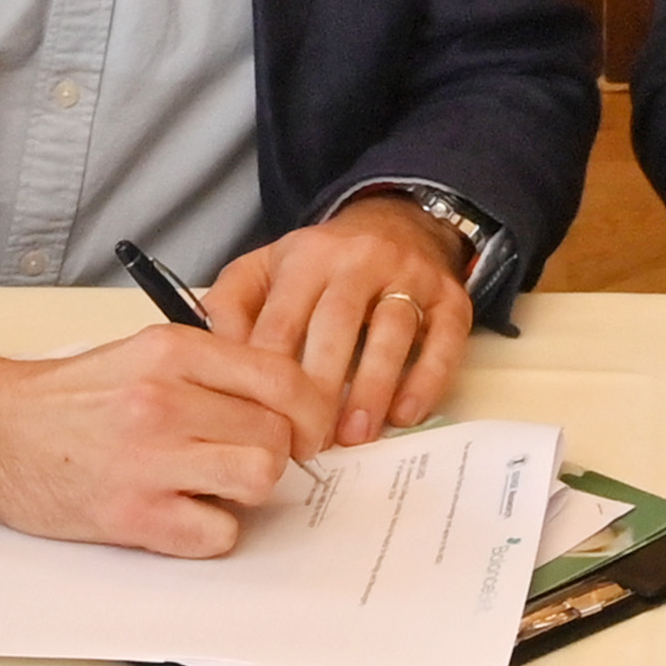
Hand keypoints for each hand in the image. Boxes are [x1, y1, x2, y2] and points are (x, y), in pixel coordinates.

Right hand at [0, 331, 322, 555]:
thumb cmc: (72, 398)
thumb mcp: (142, 353)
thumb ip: (212, 368)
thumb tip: (290, 401)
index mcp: (172, 350)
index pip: (283, 378)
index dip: (309, 411)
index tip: (306, 430)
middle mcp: (164, 399)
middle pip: (277, 434)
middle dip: (275, 454)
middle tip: (248, 460)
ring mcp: (149, 459)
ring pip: (259, 479)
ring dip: (247, 490)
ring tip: (214, 484)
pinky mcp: (133, 516)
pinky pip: (218, 533)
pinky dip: (211, 531)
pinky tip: (183, 514)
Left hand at [202, 198, 478, 446]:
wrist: (399, 222)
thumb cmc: (321, 263)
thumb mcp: (266, 267)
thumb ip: (230, 307)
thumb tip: (214, 361)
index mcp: (306, 256)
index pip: (282, 320)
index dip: (270, 378)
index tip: (262, 425)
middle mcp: (359, 260)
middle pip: (336, 324)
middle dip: (318, 388)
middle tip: (306, 443)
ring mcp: (409, 276)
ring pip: (391, 331)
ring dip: (371, 388)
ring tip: (353, 436)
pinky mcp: (451, 298)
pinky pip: (444, 340)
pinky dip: (426, 380)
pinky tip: (404, 415)